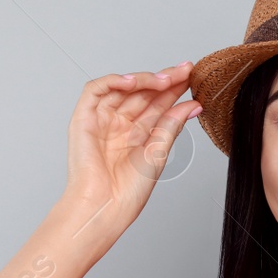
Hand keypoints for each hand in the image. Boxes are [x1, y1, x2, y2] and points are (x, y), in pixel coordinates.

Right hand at [63, 62, 199, 223]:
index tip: (193, 76)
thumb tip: (194, 104)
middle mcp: (120, 125)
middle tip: (185, 70)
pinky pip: (95, 90)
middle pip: (142, 93)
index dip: (174, 89)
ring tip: (165, 79)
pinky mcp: (83, 119)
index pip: (157, 103)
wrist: (106, 206)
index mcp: (138, 134)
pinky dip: (113, 81)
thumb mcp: (159, 152)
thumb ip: (173, 124)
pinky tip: (134, 81)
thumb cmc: (128, 190)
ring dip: (143, 79)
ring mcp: (101, 120)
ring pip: (121, 88)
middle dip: (164, 79)